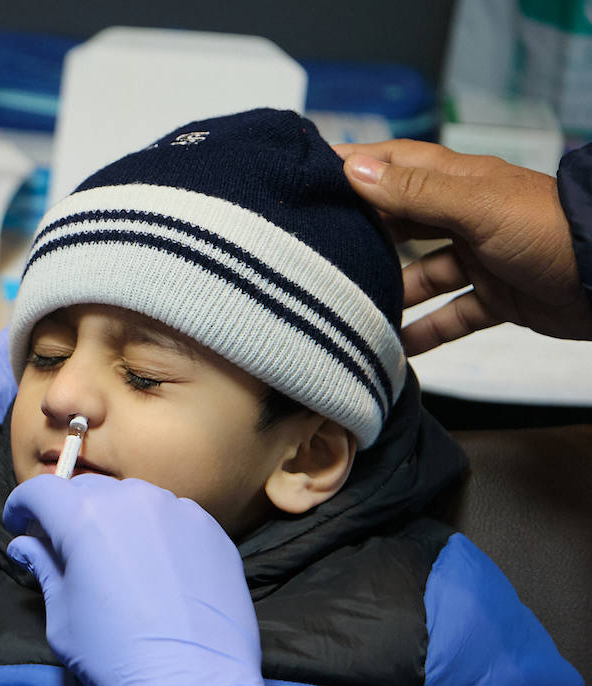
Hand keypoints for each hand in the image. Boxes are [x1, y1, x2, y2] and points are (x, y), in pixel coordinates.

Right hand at [3, 474, 285, 685]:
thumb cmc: (115, 657)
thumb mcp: (63, 617)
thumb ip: (45, 569)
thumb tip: (26, 545)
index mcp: (84, 519)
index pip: (41, 490)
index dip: (21, 505)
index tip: (18, 525)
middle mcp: (132, 501)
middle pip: (87, 490)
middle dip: (67, 512)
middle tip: (62, 545)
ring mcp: (178, 512)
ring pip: (133, 500)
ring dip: (113, 519)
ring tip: (113, 557)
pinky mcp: (211, 532)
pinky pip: (171, 518)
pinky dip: (153, 532)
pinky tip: (154, 569)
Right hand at [336, 139, 591, 353]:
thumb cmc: (551, 231)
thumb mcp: (478, 206)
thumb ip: (415, 192)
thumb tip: (352, 169)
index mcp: (459, 182)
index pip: (394, 165)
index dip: (352, 166)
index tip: (307, 175)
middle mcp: (465, 216)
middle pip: (400, 222)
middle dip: (360, 234)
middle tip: (313, 251)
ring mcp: (480, 258)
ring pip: (421, 274)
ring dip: (390, 292)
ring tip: (349, 310)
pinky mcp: (496, 297)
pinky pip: (450, 315)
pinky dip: (425, 331)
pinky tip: (396, 348)